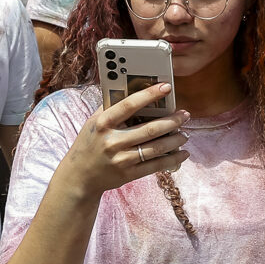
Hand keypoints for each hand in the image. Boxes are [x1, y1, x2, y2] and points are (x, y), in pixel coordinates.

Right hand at [57, 82, 189, 203]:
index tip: (166, 87)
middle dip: (172, 121)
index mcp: (103, 123)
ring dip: (175, 140)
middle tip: (185, 115)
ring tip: (185, 134)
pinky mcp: (128, 174)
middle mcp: (112, 141)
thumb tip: (134, 89)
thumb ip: (111, 107)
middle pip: (149, 129)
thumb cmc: (89, 143)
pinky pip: (155, 166)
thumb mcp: (94, 122)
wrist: (79, 176)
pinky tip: (182, 153)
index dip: (149, 95)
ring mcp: (121, 159)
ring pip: (156, 148)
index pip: (129, 105)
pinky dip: (172, 159)